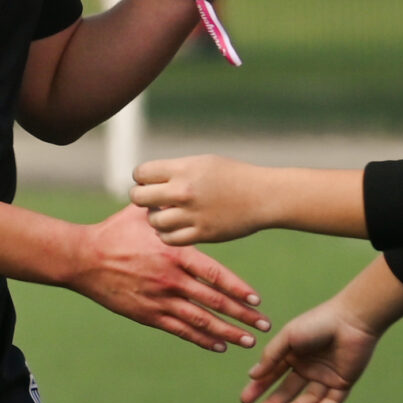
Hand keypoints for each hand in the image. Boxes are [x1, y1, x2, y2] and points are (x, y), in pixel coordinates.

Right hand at [66, 204, 269, 352]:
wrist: (82, 258)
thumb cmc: (113, 232)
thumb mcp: (142, 214)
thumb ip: (168, 208)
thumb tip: (184, 189)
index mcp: (174, 255)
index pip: (215, 275)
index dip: (238, 289)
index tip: (257, 299)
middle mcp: (171, 280)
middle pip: (214, 302)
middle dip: (242, 316)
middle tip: (264, 325)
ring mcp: (159, 300)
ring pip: (200, 321)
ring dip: (227, 332)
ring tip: (248, 342)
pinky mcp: (147, 314)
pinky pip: (180, 330)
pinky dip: (201, 339)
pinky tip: (219, 346)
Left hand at [131, 154, 270, 245]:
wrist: (264, 196)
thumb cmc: (233, 176)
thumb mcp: (203, 163)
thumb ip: (175, 171)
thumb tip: (147, 181)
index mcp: (184, 169)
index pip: (141, 173)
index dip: (141, 178)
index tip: (149, 182)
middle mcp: (184, 191)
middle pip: (139, 197)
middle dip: (141, 198)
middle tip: (151, 200)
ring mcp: (192, 214)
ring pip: (153, 221)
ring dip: (155, 218)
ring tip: (166, 214)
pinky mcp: (201, 234)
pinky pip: (169, 239)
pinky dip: (166, 234)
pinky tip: (174, 227)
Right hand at [242, 294, 385, 402]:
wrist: (353, 320)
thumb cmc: (318, 323)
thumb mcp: (288, 337)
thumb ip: (271, 356)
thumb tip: (252, 375)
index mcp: (293, 354)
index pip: (272, 375)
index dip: (258, 388)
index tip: (245, 400)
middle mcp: (308, 367)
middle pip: (287, 391)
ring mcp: (325, 376)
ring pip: (307, 399)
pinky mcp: (343, 383)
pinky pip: (330, 402)